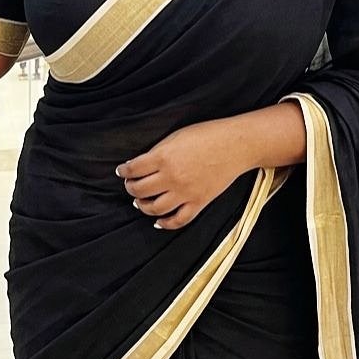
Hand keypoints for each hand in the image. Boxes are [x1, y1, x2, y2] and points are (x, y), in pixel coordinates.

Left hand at [116, 118, 251, 230]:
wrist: (236, 145)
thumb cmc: (207, 135)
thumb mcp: (176, 136)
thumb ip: (158, 151)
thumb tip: (141, 164)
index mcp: (163, 157)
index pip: (134, 169)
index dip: (124, 171)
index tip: (121, 171)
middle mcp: (171, 177)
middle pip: (140, 190)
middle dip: (131, 188)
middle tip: (130, 185)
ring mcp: (185, 192)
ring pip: (155, 208)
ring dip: (143, 206)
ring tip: (140, 202)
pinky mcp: (199, 202)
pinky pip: (178, 220)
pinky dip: (166, 224)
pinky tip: (158, 222)